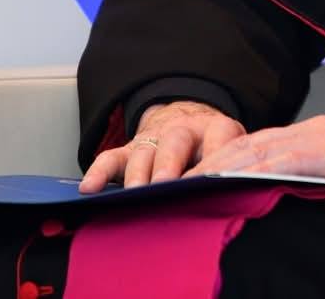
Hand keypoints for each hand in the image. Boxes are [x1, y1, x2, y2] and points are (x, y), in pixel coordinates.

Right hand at [80, 100, 246, 192]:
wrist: (191, 121)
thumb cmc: (214, 150)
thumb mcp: (231, 153)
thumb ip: (231, 171)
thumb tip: (235, 203)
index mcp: (216, 129)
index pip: (220, 136)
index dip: (215, 155)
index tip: (211, 179)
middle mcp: (184, 129)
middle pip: (175, 141)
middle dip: (168, 165)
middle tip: (164, 186)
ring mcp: (154, 138)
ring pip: (143, 151)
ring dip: (137, 174)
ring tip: (132, 195)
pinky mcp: (130, 149)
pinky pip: (111, 157)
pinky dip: (99, 172)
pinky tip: (90, 188)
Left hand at [188, 114, 324, 195]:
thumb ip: (323, 180)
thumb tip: (295, 202)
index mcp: (317, 136)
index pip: (257, 147)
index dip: (222, 162)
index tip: (194, 181)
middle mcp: (311, 131)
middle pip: (246, 145)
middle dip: (209, 164)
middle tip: (173, 185)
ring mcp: (319, 138)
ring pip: (254, 150)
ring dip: (217, 169)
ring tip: (185, 187)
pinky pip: (280, 160)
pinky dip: (248, 171)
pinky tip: (227, 183)